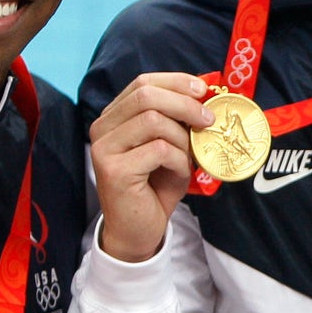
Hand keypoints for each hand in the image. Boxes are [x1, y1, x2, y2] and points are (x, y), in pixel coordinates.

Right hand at [89, 73, 213, 262]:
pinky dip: (179, 161)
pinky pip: (160, 150)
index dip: (176, 82)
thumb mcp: (170, 146)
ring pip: (154, 121)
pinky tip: (179, 174)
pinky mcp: (114, 171)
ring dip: (183, 139)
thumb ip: (178, 120)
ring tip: (188, 158)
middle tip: (209, 120)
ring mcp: (104, 149)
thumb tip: (206, 92)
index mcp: (114, 117)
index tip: (203, 90)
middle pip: (146, 95)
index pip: (142, 82)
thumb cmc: (155, 186)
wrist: (137, 230)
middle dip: (185, 104)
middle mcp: (102, 128)